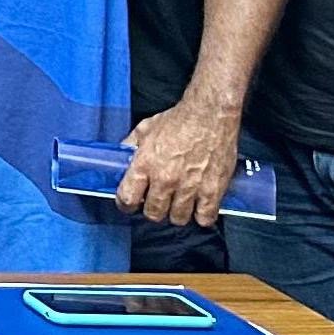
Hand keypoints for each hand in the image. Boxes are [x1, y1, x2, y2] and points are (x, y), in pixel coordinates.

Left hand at [117, 97, 242, 229]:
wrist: (210, 115)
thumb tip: (120, 157)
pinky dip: (201, 215)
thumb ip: (130, 146)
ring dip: (176, 212)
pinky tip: (199, 206)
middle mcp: (165, 179)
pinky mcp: (213, 191)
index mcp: (145, 164)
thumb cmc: (178, 120)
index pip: (127, 198)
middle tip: (156, 202)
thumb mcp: (144, 129)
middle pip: (153, 214)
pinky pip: (204, 218)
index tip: (129, 204)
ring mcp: (190, 187)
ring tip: (178, 202)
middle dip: (152, 210)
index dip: (126, 204)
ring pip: (178, 218)